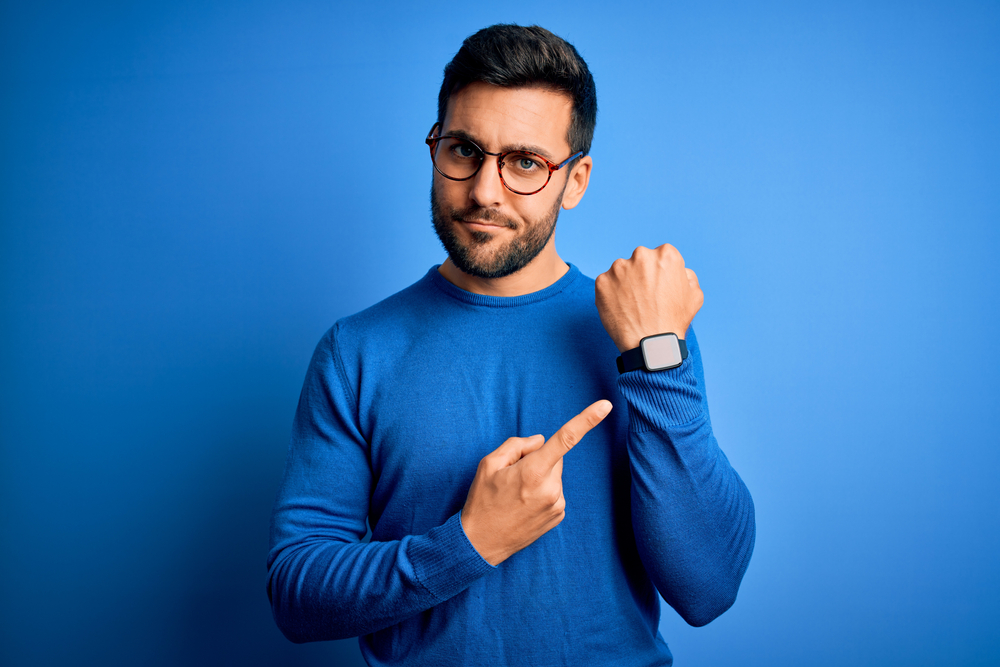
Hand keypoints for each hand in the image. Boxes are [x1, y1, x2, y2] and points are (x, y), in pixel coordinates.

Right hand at [460, 400, 612, 565]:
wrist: (481, 543)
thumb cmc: (483, 501)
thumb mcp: (488, 464)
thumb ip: (517, 445)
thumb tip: (541, 441)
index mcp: (532, 472)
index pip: (565, 439)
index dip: (587, 420)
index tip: (606, 405)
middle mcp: (551, 489)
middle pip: (554, 457)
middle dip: (537, 459)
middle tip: (513, 476)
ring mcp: (557, 505)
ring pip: (554, 475)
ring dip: (540, 477)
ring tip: (517, 494)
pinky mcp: (559, 516)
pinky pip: (555, 491)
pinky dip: (543, 492)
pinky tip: (525, 504)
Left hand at [594, 244, 703, 351]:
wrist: (651, 343)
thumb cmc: (674, 321)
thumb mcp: (695, 295)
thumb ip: (687, 275)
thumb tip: (679, 270)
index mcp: (665, 254)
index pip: (660, 256)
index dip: (660, 273)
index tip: (658, 288)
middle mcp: (641, 255)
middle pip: (640, 261)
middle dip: (641, 275)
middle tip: (645, 298)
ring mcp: (619, 268)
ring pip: (621, 271)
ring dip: (625, 284)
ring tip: (633, 306)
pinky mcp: (602, 282)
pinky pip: (606, 285)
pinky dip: (610, 295)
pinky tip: (621, 309)